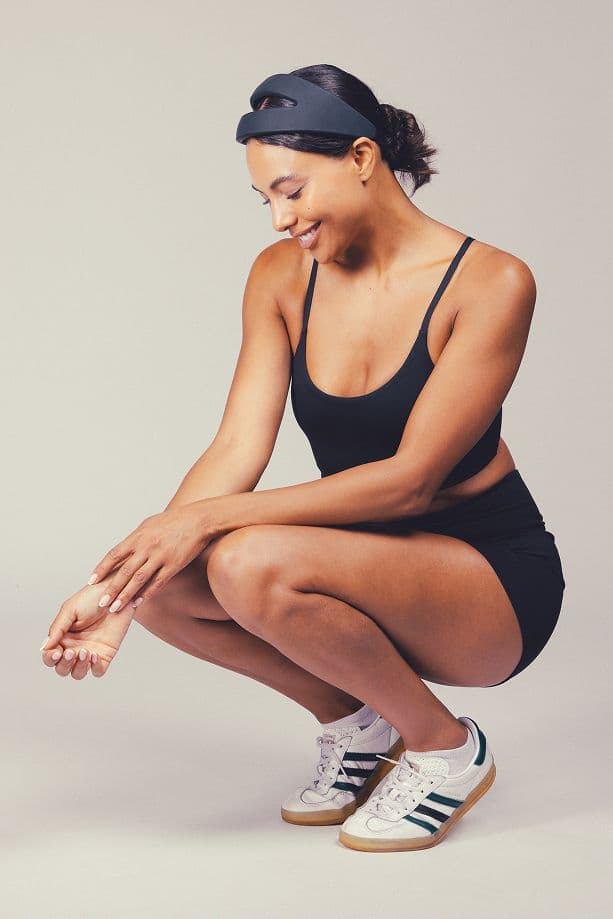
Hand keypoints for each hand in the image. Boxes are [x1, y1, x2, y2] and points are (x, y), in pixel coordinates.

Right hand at [40, 581, 134, 678]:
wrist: (117, 593)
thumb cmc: (92, 598)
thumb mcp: (70, 610)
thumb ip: (57, 629)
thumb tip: (44, 647)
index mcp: (62, 638)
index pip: (50, 656)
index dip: (50, 658)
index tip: (56, 652)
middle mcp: (74, 648)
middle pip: (62, 669)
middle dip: (64, 664)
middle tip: (71, 652)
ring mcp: (90, 652)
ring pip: (78, 673)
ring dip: (79, 667)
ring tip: (85, 652)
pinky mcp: (106, 655)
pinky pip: (98, 670)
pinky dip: (94, 667)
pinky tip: (95, 655)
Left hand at [85, 502, 214, 615]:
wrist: (199, 519)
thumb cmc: (174, 521)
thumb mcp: (150, 524)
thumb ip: (135, 539)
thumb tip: (122, 552)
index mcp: (138, 536)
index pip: (114, 555)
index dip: (101, 569)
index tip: (91, 581)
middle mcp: (147, 547)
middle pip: (124, 571)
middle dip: (111, 589)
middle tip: (100, 603)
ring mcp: (160, 557)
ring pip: (138, 580)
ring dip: (125, 595)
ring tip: (115, 608)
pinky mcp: (174, 565)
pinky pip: (157, 582)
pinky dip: (146, 594)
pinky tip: (138, 603)